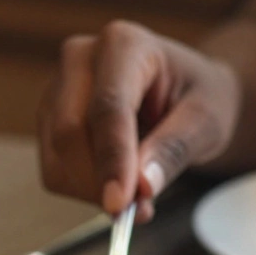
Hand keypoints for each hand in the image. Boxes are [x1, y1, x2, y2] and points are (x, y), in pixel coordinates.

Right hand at [37, 21, 239, 221]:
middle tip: (137, 210)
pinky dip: (83, 190)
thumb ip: (173, 149)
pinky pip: (53, 170)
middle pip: (69, 132)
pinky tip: (115, 182)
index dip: (112, 159)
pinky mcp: (48, 119)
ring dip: (93, 190)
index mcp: (123, 44)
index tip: (120, 203)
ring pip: (57, 156)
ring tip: (136, 195)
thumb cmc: (198, 97)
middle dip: (99, 180)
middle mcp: (80, 59)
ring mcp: (57, 88)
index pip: (108, 107)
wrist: (185, 93)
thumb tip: (141, 186)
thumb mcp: (206, 120)